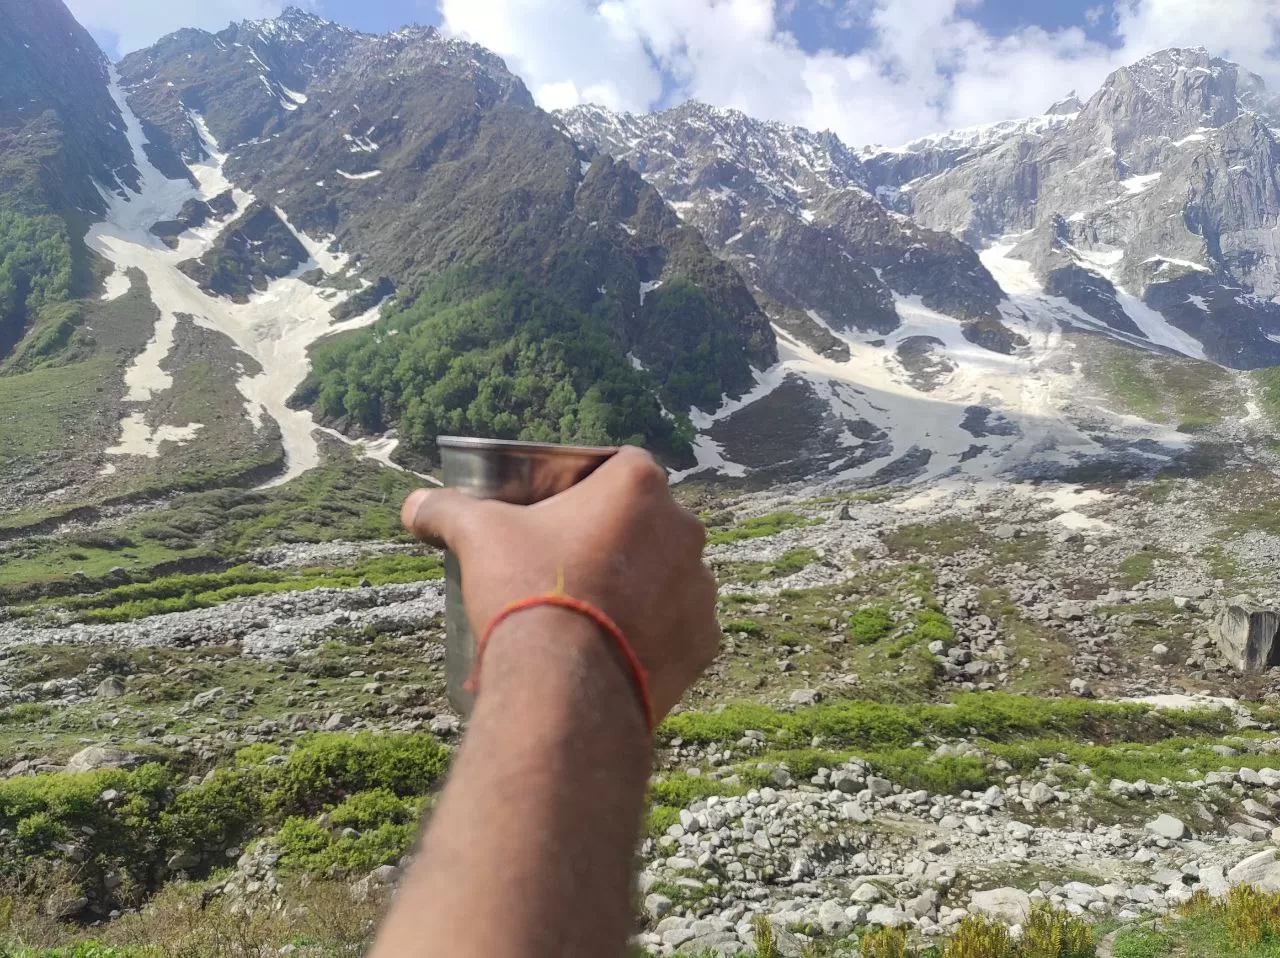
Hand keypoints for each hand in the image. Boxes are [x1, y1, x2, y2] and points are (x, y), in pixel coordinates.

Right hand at [401, 447, 720, 721]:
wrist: (565, 688)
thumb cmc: (527, 591)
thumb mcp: (478, 537)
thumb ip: (448, 510)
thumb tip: (413, 505)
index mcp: (639, 484)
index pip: (618, 467)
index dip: (587, 488)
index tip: (559, 515)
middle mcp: (683, 527)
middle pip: (647, 522)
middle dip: (615, 539)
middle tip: (570, 568)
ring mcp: (700, 586)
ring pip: (667, 575)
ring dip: (640, 586)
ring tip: (592, 614)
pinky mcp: (704, 640)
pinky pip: (679, 626)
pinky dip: (655, 633)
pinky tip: (617, 648)